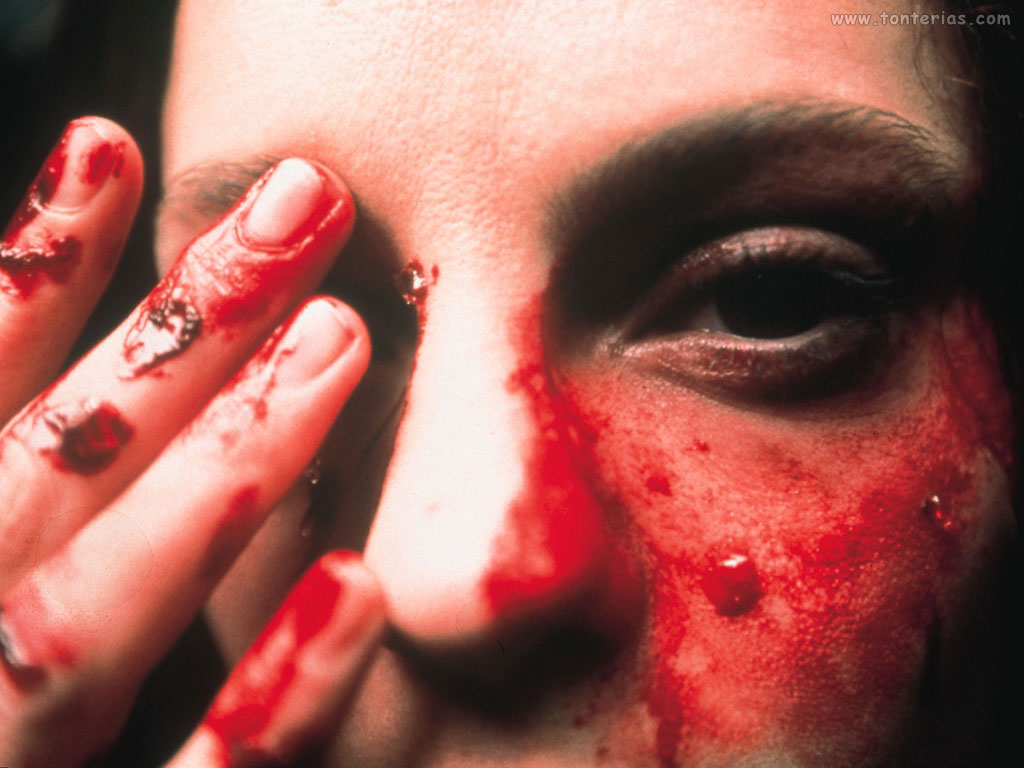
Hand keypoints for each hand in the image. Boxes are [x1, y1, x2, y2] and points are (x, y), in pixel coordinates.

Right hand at [0, 118, 385, 766]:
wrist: (1, 767)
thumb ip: (28, 460)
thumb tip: (72, 357)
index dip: (23, 275)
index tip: (107, 147)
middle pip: (48, 470)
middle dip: (168, 333)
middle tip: (301, 210)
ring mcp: (8, 755)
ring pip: (94, 615)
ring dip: (220, 469)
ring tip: (338, 336)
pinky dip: (267, 697)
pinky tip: (357, 584)